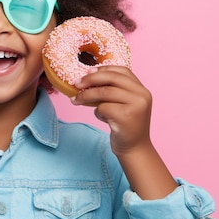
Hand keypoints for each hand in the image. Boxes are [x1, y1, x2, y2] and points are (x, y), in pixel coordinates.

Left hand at [71, 66, 176, 198]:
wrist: (135, 149)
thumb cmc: (124, 125)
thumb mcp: (122, 104)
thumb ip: (112, 90)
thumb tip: (85, 77)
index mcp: (142, 89)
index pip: (122, 70)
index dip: (103, 69)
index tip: (87, 72)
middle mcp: (142, 95)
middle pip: (111, 78)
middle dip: (90, 79)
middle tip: (76, 83)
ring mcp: (136, 105)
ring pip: (104, 92)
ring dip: (86, 96)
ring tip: (76, 100)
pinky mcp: (126, 117)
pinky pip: (103, 107)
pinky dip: (97, 112)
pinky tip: (102, 118)